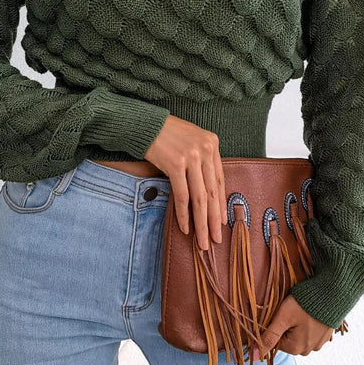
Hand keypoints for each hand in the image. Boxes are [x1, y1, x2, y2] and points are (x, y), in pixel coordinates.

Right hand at [143, 114, 225, 250]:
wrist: (143, 123)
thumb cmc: (166, 134)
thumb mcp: (191, 141)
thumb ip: (202, 160)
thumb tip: (207, 192)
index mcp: (212, 143)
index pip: (219, 180)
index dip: (220, 204)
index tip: (220, 222)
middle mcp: (205, 149)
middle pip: (212, 192)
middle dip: (214, 219)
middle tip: (216, 239)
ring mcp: (191, 156)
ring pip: (200, 197)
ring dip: (201, 222)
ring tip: (203, 240)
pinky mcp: (176, 163)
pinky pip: (182, 195)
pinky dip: (183, 214)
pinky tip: (185, 227)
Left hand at [252, 295, 334, 358]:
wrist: (333, 293)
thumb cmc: (305, 304)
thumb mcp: (283, 318)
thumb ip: (268, 337)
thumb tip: (253, 356)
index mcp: (296, 349)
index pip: (274, 340)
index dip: (274, 325)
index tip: (279, 313)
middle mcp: (308, 350)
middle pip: (287, 338)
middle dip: (286, 325)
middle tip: (290, 309)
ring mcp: (319, 343)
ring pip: (298, 334)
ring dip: (297, 323)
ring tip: (300, 309)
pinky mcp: (326, 334)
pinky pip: (311, 331)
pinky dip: (308, 322)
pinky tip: (309, 312)